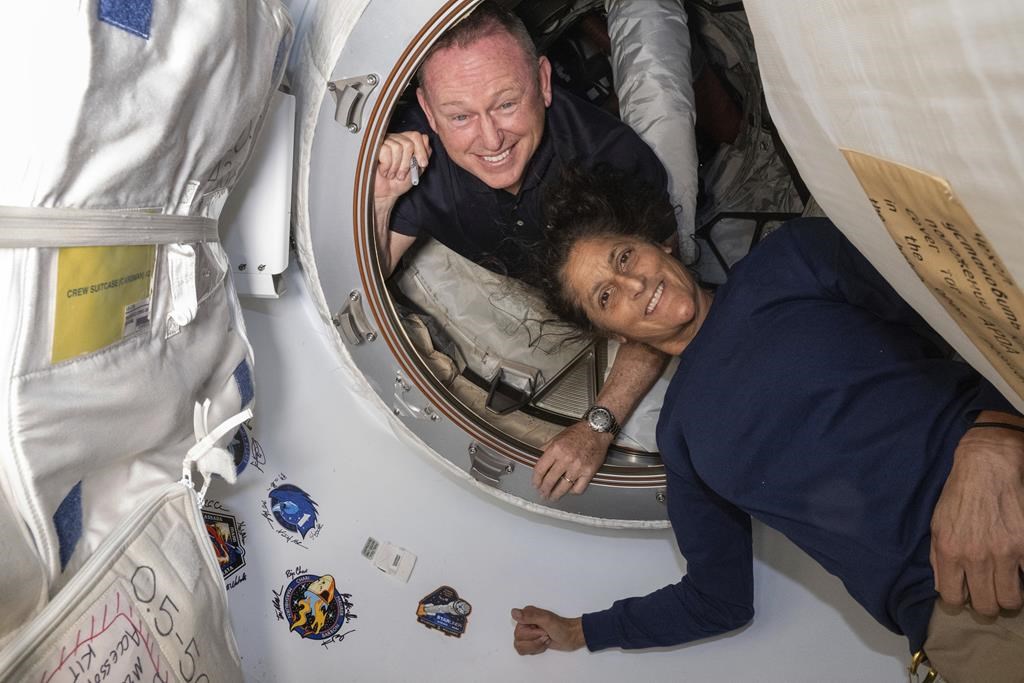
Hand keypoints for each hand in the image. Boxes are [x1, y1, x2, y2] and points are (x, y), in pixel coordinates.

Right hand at [374, 132, 430, 202]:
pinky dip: (386, 166)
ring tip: (393, 174)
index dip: (421, 150)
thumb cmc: (400, 181)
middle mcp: (395, 139)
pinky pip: (385, 151)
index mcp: (406, 142)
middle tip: (402, 174)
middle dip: (407, 163)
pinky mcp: (374, 148)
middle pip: (408, 143)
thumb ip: (424, 155)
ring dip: (396, 166)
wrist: (386, 193)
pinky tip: (384, 171)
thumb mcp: (418, 169)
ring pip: (397, 147)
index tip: (422, 164)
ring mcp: (384, 142)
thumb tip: (426, 140)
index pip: (417, 136)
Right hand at [511, 606, 585, 654]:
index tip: (542, 630)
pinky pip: (525, 651)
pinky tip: (544, 643)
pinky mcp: (531, 641)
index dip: (531, 635)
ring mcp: (528, 633)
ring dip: (536, 646)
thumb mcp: (546, 620)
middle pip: (518, 640)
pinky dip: (537, 649)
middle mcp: (525, 623)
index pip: (518, 631)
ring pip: (520, 647)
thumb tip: (514, 613)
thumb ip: (529, 616)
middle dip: (535, 641)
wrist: (571, 636)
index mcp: (526, 615)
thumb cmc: (562, 627)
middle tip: (546, 634)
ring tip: (545, 639)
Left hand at [532, 421, 611, 499]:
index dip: (536, 479)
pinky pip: (578, 488)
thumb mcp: (557, 437)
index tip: (535, 484)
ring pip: (563, 487)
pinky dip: (573, 492)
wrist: (597, 430)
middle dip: (544, 490)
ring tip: (553, 497)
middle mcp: (566, 459)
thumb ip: (546, 448)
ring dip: (556, 494)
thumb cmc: (578, 433)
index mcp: (556, 449)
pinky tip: (569, 490)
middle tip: (543, 494)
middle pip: (550, 480)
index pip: (540, 469)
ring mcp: (578, 467)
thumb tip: (537, 459)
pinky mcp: (589, 472)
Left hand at [930, 422, 1023, 615]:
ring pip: (1011, 599)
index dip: (960, 601)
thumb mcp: (937, 524)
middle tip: (990, 593)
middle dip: (988, 604)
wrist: (987, 467)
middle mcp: (976, 556)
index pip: (953, 598)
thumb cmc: (959, 495)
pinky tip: (1019, 569)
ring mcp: (1005, 552)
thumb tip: (943, 587)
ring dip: (1009, 596)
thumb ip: (938, 558)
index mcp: (949, 551)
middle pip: (986, 606)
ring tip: (1007, 585)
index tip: (967, 596)